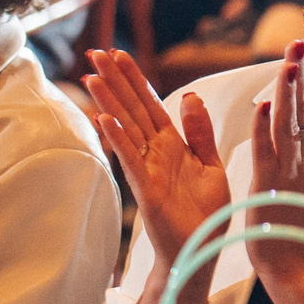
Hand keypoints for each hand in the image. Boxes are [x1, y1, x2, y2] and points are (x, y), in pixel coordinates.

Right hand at [83, 49, 233, 277]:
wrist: (201, 252)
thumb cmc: (205, 214)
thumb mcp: (211, 165)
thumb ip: (200, 132)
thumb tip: (191, 95)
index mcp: (173, 144)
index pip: (151, 103)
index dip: (135, 79)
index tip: (119, 54)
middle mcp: (156, 152)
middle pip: (133, 108)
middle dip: (116, 81)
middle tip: (95, 52)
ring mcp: (148, 169)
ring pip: (126, 128)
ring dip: (109, 102)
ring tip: (91, 76)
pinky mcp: (147, 189)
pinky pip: (131, 159)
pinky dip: (118, 139)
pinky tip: (105, 118)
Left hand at [243, 41, 303, 292]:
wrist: (295, 259)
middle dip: (301, 75)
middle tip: (299, 42)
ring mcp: (288, 172)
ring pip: (287, 126)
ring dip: (287, 94)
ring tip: (287, 64)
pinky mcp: (268, 186)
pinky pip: (265, 153)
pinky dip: (264, 130)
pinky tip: (263, 106)